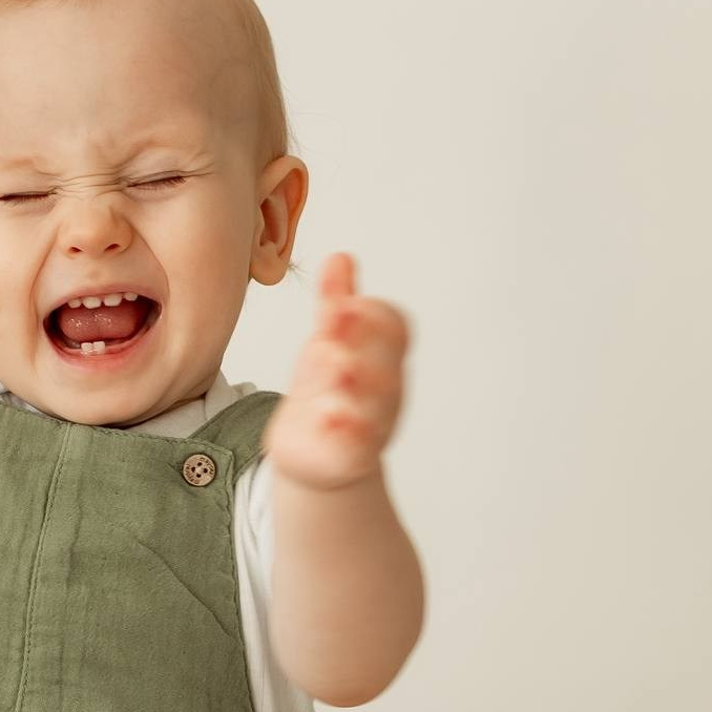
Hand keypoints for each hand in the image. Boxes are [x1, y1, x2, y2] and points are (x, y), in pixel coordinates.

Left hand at [264, 252, 409, 489]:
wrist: (318, 451)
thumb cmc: (329, 388)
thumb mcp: (330, 343)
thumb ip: (335, 305)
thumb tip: (340, 257)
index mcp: (381, 354)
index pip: (393, 327)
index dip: (371, 314)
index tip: (338, 304)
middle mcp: (384, 388)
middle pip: (386, 361)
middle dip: (361, 343)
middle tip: (331, 325)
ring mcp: (372, 422)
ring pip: (374, 403)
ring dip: (355, 383)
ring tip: (334, 368)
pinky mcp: (353, 454)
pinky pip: (358, 444)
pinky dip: (345, 429)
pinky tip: (326, 416)